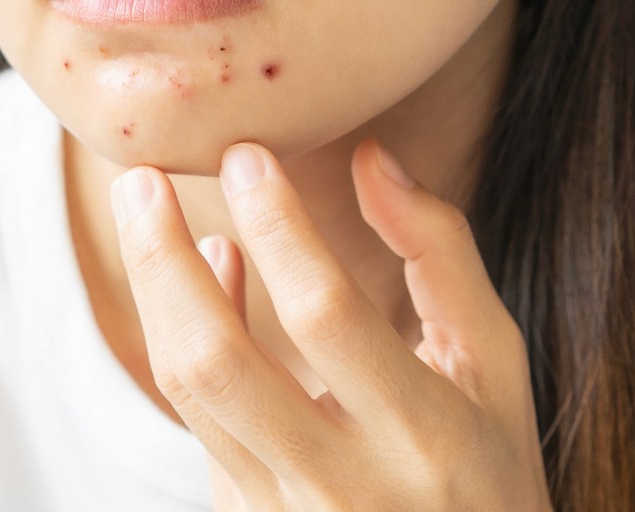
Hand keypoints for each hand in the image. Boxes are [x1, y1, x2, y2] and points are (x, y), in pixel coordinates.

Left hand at [108, 139, 551, 510]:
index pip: (325, 313)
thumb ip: (439, 256)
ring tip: (146, 209)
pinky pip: (195, 420)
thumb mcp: (494, 365)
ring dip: (155, 290)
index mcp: (421, 434)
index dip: (278, 226)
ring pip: (187, 390)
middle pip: (216, 359)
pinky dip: (184, 340)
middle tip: (140, 176)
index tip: (245, 154)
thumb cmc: (489, 468)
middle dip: (162, 257)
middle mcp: (341, 482)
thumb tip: (371, 158)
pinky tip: (204, 277)